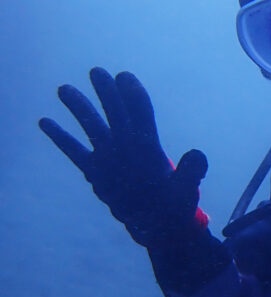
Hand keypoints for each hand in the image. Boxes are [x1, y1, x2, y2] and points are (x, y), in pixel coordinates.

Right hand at [39, 67, 208, 247]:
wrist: (158, 225)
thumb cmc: (176, 206)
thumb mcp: (186, 189)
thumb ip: (192, 171)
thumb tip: (199, 154)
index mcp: (150, 146)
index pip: (141, 112)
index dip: (133, 94)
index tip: (124, 77)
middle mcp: (128, 146)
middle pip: (116, 112)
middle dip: (107, 92)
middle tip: (96, 71)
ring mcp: (110, 156)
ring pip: (92, 126)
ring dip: (79, 108)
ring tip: (64, 89)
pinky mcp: (96, 171)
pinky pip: (75, 151)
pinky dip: (61, 138)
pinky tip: (45, 121)